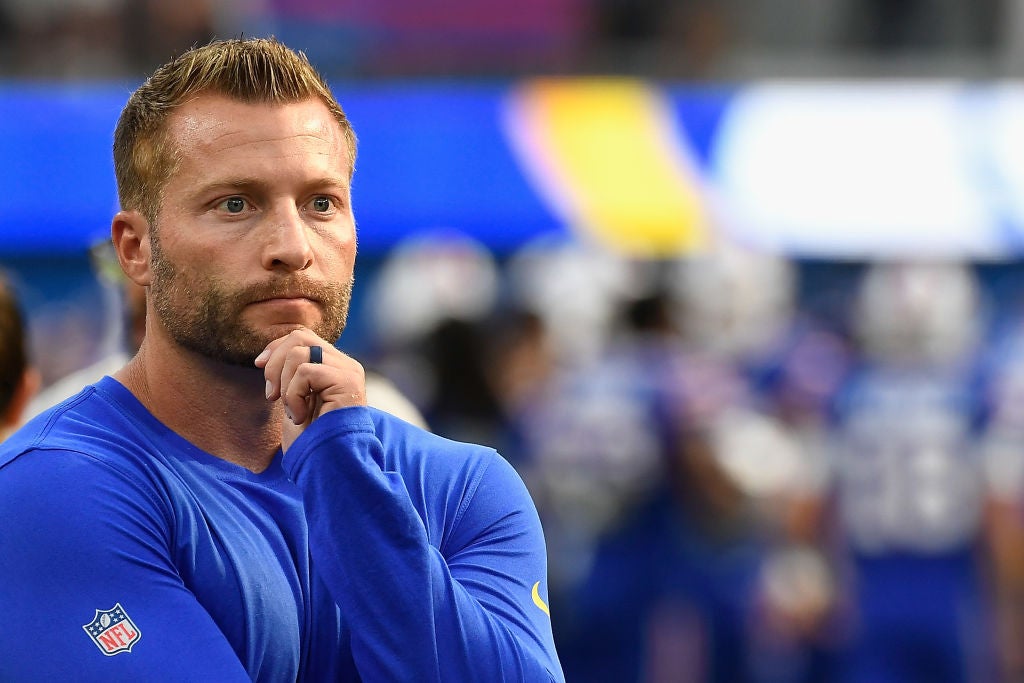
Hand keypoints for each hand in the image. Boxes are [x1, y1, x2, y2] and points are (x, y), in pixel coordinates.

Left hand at [255, 329, 365, 451]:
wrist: (327, 465)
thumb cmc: (311, 439)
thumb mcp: (294, 399)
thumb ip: (291, 374)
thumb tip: (266, 356)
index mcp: (334, 366)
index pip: (302, 337)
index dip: (276, 347)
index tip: (258, 366)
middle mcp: (346, 365)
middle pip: (300, 336)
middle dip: (275, 363)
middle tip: (271, 395)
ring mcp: (348, 372)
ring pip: (299, 353)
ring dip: (284, 384)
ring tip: (291, 410)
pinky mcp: (347, 381)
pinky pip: (306, 372)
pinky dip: (293, 396)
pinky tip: (299, 416)